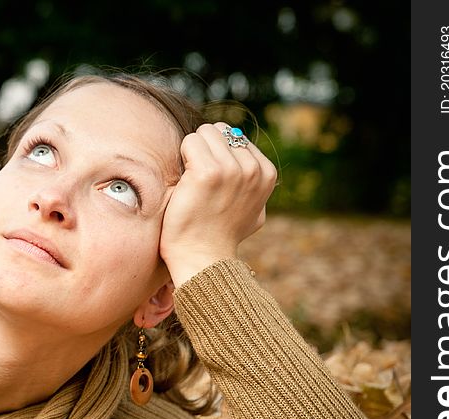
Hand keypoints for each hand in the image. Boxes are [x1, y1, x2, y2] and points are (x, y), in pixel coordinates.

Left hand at [160, 122, 277, 286]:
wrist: (203, 258)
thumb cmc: (222, 236)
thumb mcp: (254, 210)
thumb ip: (254, 186)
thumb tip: (249, 163)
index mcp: (267, 174)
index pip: (235, 136)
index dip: (218, 154)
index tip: (214, 183)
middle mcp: (252, 169)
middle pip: (219, 130)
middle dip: (205, 148)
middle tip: (198, 179)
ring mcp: (231, 169)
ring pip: (203, 133)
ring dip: (191, 152)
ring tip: (191, 181)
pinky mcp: (206, 172)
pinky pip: (189, 142)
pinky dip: (181, 157)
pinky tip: (184, 182)